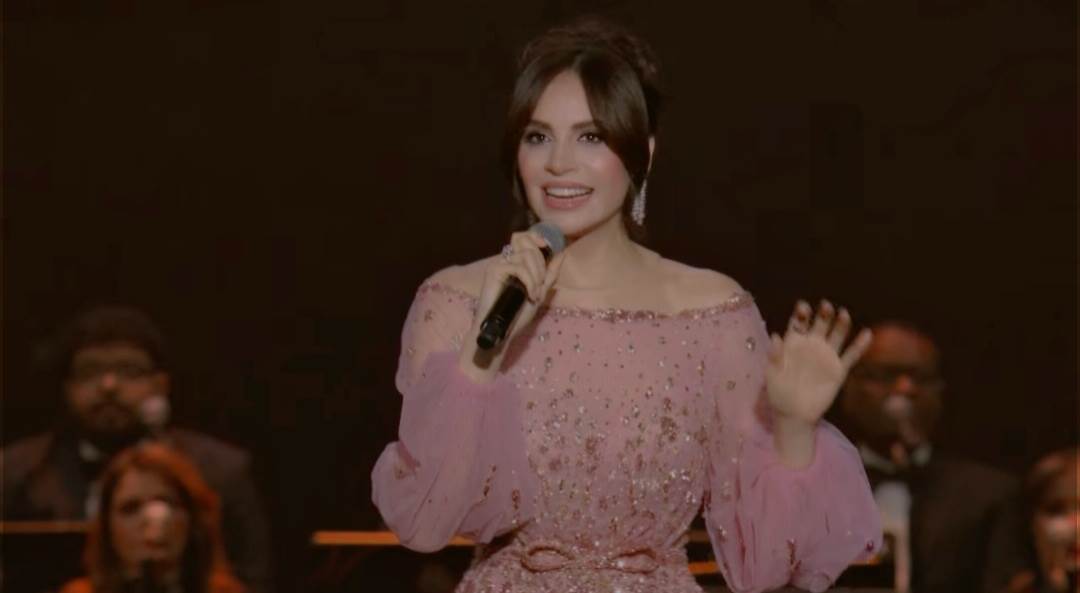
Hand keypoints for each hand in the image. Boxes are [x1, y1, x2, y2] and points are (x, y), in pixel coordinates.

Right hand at [459, 230, 565, 379]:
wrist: (503, 330)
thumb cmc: (518, 314)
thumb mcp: (540, 291)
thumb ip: (550, 273)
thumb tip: (562, 253)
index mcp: (517, 262)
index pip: (525, 238)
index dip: (537, 237)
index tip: (547, 246)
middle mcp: (507, 260)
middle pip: (529, 246)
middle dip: (541, 266)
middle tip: (540, 287)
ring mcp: (499, 264)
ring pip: (526, 256)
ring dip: (536, 276)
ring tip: (535, 294)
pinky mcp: (494, 270)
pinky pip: (518, 267)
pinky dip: (529, 280)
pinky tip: (529, 294)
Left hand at [765, 300, 871, 425]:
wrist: (793, 414)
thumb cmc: (778, 392)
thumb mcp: (772, 374)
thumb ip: (774, 355)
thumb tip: (775, 335)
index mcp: (794, 344)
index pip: (798, 325)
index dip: (801, 315)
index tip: (803, 306)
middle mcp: (812, 346)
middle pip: (819, 326)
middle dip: (822, 315)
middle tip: (825, 305)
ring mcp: (826, 357)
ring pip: (836, 336)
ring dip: (840, 324)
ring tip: (843, 313)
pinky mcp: (838, 370)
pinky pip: (851, 356)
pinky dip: (860, 345)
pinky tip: (867, 333)